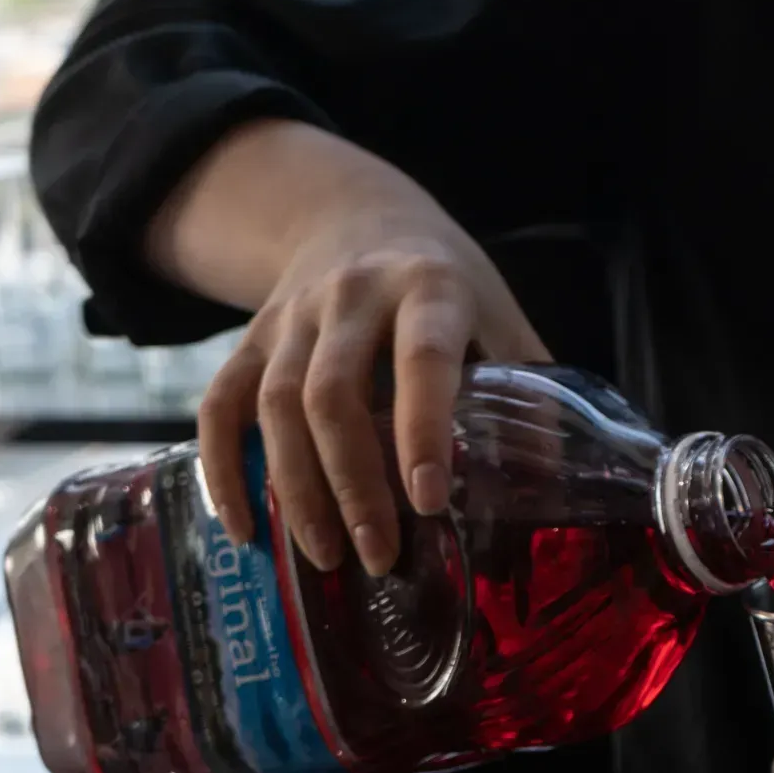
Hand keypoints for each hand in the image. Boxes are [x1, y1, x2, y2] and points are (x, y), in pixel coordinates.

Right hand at [193, 166, 547, 576]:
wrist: (356, 214)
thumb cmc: (446, 287)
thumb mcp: (499, 318)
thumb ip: (529, 392)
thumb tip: (552, 487)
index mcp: (429, 288)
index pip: (420, 360)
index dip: (421, 430)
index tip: (427, 502)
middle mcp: (352, 295)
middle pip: (332, 395)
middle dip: (353, 484)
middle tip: (378, 556)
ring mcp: (293, 316)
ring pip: (275, 406)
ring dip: (296, 489)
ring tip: (326, 557)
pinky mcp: (251, 337)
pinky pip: (221, 404)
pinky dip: (224, 468)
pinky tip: (246, 528)